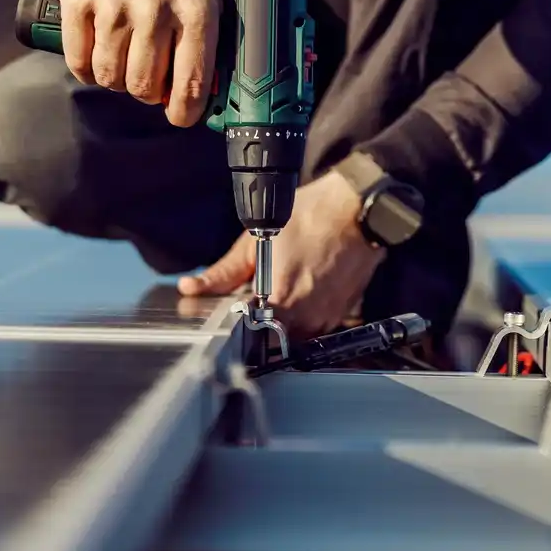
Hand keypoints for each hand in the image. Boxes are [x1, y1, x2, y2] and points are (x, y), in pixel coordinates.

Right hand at [53, 0, 221, 126]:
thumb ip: (212, 37)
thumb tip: (211, 92)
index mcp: (196, 10)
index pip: (192, 83)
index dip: (184, 112)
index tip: (179, 116)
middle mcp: (155, 9)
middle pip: (143, 86)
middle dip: (145, 92)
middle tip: (146, 79)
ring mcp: (113, 4)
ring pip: (109, 75)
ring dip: (115, 79)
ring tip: (122, 62)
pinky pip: (78, 58)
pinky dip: (86, 68)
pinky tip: (96, 58)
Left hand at [176, 174, 384, 340]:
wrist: (359, 210)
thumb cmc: (312, 217)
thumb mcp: (255, 241)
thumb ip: (223, 273)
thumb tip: (192, 288)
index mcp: (280, 303)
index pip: (248, 338)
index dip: (236, 326)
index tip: (232, 312)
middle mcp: (306, 319)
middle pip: (270, 340)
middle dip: (258, 324)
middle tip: (254, 297)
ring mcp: (326, 319)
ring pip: (292, 335)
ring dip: (281, 320)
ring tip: (280, 288)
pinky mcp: (340, 314)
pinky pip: (314, 325)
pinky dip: (302, 313)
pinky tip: (300, 286)